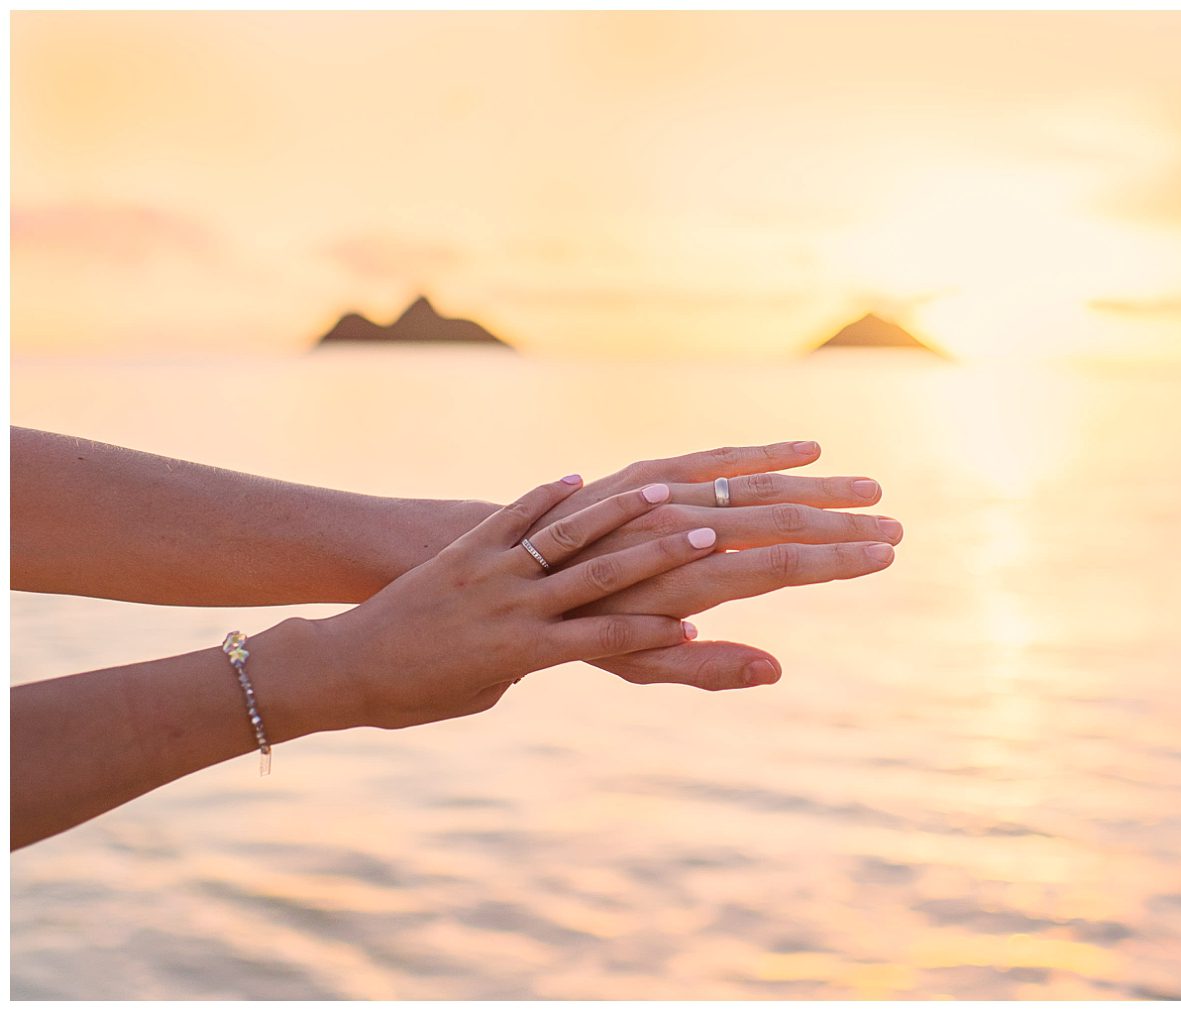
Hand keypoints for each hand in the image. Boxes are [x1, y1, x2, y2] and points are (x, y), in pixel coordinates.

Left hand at [316, 477, 716, 729]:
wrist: (344, 665)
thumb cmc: (416, 694)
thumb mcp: (484, 691)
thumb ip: (528, 664)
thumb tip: (557, 648)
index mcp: (526, 653)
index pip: (608, 640)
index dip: (656, 632)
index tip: (698, 622)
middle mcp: (516, 606)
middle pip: (603, 578)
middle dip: (660, 556)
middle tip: (708, 535)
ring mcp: (491, 570)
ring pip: (566, 536)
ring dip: (616, 513)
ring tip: (659, 493)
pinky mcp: (465, 547)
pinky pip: (514, 515)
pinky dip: (546, 495)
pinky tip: (577, 477)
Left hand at [530, 442, 900, 692]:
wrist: (517, 571)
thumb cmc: (581, 631)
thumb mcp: (638, 664)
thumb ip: (705, 668)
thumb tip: (776, 671)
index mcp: (682, 583)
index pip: (779, 566)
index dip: (837, 561)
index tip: (885, 556)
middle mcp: (678, 531)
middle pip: (780, 520)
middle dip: (844, 524)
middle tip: (897, 528)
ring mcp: (666, 494)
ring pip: (757, 483)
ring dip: (820, 484)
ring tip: (871, 489)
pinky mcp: (652, 468)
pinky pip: (719, 456)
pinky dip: (767, 452)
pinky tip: (810, 449)